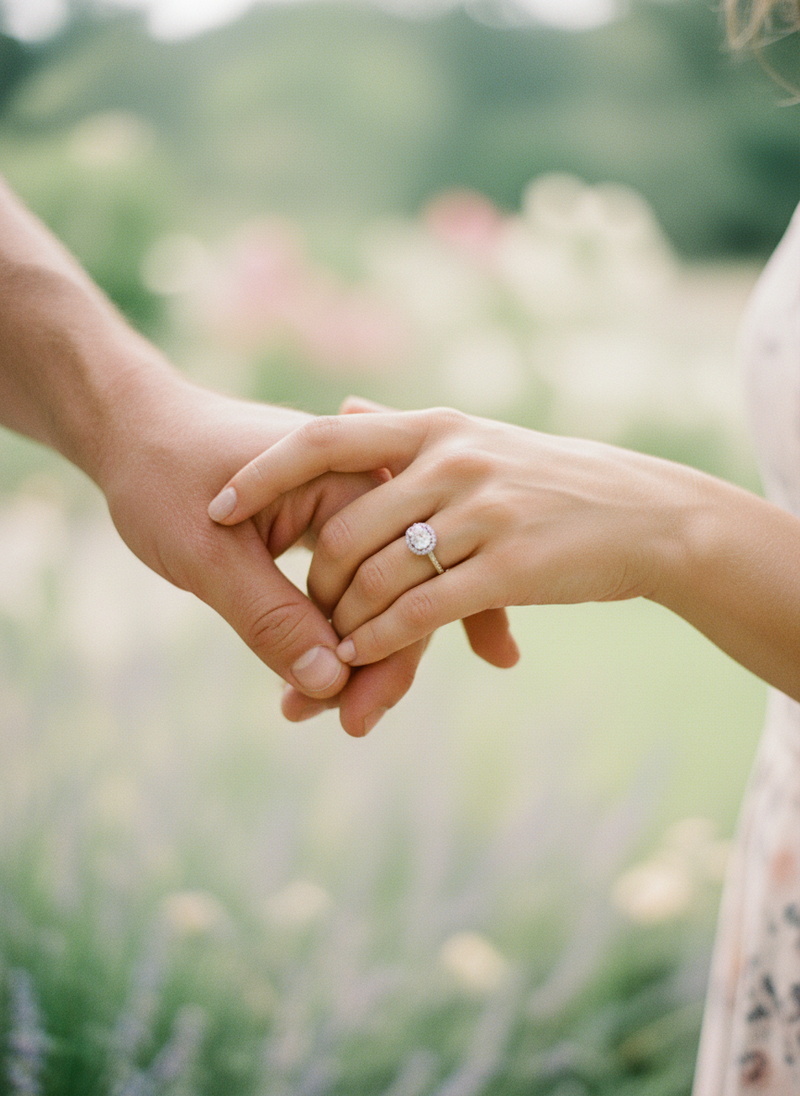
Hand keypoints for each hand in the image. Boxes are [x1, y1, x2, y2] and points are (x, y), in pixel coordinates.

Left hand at [95, 373, 429, 734]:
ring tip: (310, 711)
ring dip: (348, 655)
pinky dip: (328, 631)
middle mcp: (365, 490)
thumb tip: (331, 683)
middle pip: (394, 593)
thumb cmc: (163, 474)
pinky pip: (344, 587)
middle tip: (346, 726)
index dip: (381, 655)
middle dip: (371, 665)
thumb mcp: (210, 554)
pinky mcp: (327, 527)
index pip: (394, 580)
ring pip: (371, 596)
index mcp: (352, 478)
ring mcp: (349, 509)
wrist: (131, 430)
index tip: (352, 716)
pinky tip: (311, 679)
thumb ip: (271, 616)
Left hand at [210, 404, 691, 665]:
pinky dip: (380, 642)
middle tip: (296, 617)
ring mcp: (482, 511)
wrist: (647, 515)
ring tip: (330, 651)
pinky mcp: (510, 566)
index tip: (216, 505)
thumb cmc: (550, 479)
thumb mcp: (478, 437)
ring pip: (375, 578)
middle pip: (340, 528)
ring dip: (340, 624)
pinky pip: (419, 612)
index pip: (323, 438)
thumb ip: (405, 428)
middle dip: (308, 585)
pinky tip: (363, 661)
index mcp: (433, 426)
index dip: (260, 473)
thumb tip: (348, 402)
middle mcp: (451, 459)